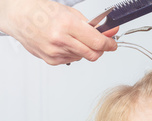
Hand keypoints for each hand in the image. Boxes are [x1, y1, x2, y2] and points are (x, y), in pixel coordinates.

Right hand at [0, 0, 117, 64]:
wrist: (19, 16)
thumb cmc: (42, 11)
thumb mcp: (71, 13)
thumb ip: (92, 26)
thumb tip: (110, 33)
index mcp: (66, 25)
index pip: (97, 42)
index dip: (109, 44)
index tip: (113, 44)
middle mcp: (60, 40)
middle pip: (93, 54)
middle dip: (100, 50)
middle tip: (100, 43)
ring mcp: (55, 52)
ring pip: (83, 57)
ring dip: (84, 50)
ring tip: (73, 38)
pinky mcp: (51, 60)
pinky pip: (72, 60)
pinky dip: (73, 53)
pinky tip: (64, 43)